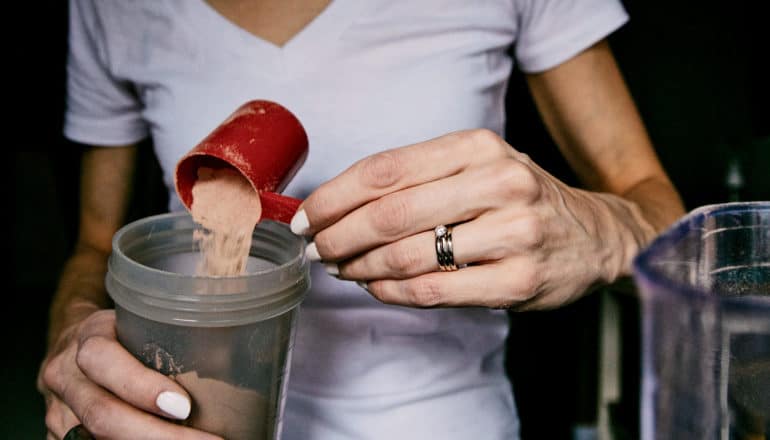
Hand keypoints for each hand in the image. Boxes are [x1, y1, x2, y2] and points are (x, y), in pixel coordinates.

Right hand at [38, 309, 221, 439]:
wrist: (75, 345)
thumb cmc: (121, 332)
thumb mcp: (140, 321)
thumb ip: (172, 337)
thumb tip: (235, 354)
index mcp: (87, 339)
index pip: (104, 361)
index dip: (142, 388)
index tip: (185, 407)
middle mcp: (67, 377)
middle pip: (103, 414)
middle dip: (158, 436)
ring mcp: (60, 411)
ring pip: (98, 438)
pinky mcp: (63, 435)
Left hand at [291, 129, 654, 309]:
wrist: (595, 235)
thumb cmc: (518, 199)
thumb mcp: (475, 166)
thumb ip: (415, 178)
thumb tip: (337, 205)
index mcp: (478, 146)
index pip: (384, 169)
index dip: (334, 196)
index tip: (306, 215)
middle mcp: (499, 182)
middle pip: (389, 213)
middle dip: (338, 236)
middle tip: (316, 249)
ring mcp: (514, 233)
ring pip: (408, 255)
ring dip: (361, 267)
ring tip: (342, 269)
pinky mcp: (519, 280)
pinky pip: (435, 290)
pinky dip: (393, 292)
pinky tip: (377, 287)